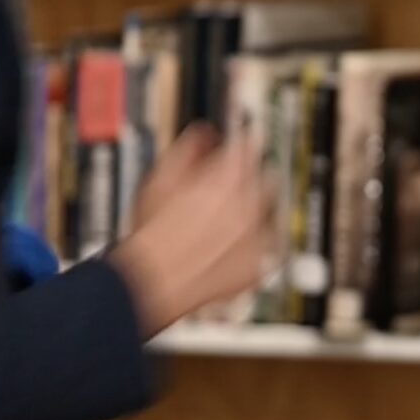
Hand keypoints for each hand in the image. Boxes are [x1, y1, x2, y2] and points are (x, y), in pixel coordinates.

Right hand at [109, 124, 270, 334]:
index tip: (244, 141)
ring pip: (267, 217)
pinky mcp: (257, 268)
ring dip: (253, 217)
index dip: (245, 143)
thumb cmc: (152, 236)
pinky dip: (252, 249)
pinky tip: (228, 251)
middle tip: (231, 190)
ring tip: (226, 225)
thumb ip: (189, 150)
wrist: (152, 285)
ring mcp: (257, 239)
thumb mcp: (160, 180)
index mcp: (227, 179)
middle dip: (251, 182)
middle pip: (264, 180)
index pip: (249, 146)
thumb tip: (203, 134)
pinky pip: (265, 251)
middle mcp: (249, 206)